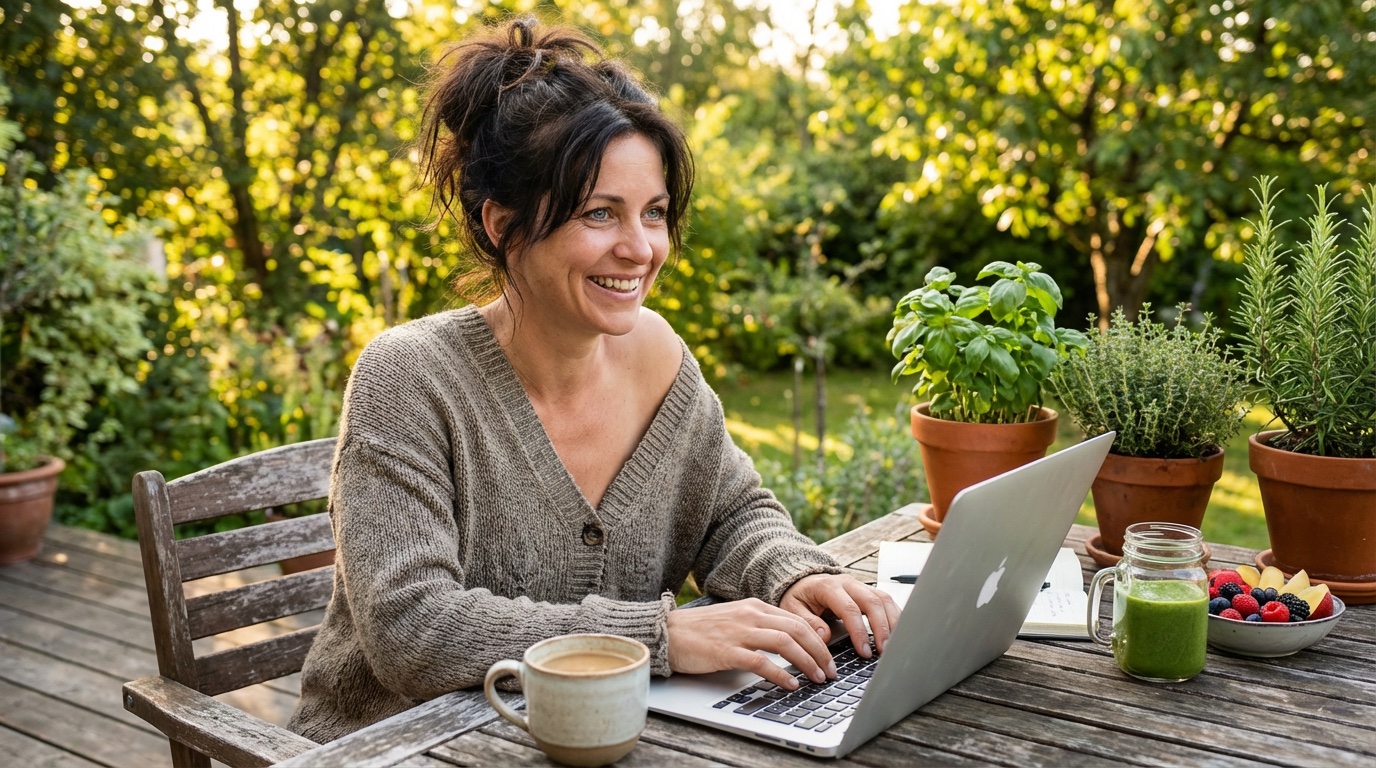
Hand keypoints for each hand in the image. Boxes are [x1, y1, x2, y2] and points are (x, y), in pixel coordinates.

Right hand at [666, 598, 836, 689]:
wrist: (668, 632)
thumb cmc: (701, 630)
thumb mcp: (736, 620)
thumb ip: (761, 626)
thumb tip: (790, 642)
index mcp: (755, 606)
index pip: (797, 619)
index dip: (818, 638)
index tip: (829, 655)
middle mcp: (750, 615)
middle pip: (798, 629)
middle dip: (820, 651)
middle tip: (830, 670)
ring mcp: (739, 632)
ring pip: (785, 643)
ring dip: (807, 662)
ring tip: (817, 677)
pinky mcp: (726, 651)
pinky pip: (761, 662)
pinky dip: (780, 674)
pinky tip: (790, 684)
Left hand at [779, 574, 901, 658]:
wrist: (802, 581)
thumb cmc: (799, 596)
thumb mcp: (792, 609)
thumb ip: (808, 622)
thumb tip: (825, 636)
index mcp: (828, 587)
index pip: (849, 608)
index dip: (859, 631)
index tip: (864, 651)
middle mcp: (847, 583)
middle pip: (873, 601)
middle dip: (881, 628)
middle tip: (884, 651)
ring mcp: (859, 585)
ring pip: (883, 599)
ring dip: (892, 622)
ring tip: (894, 645)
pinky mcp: (867, 591)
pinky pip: (886, 601)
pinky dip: (894, 616)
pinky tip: (897, 632)